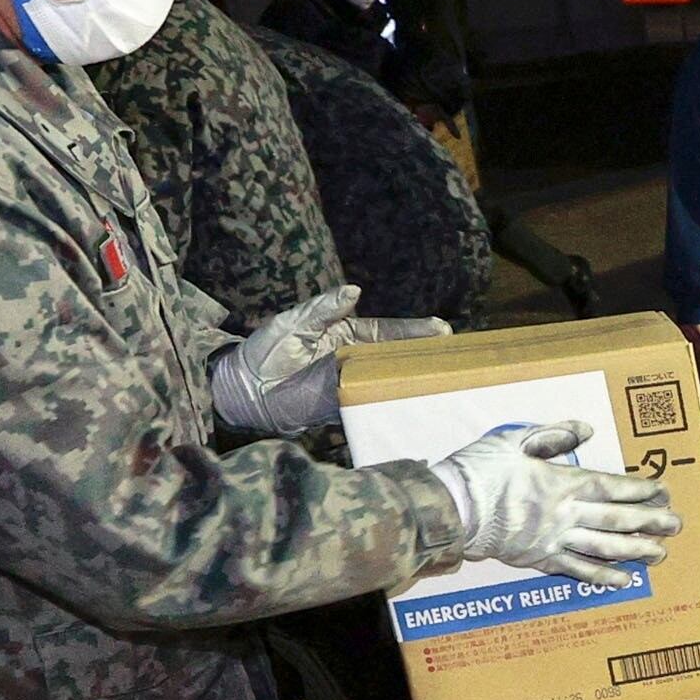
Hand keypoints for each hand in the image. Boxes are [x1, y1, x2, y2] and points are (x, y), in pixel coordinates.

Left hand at [209, 286, 452, 435]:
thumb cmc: (265, 350)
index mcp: (345, 335)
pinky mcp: (342, 408)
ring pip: (388, 381)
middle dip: (423, 353)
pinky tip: (414, 404)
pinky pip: (371, 405)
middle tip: (455, 352)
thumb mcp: (293, 322)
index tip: (440, 329)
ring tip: (445, 377)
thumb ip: (324, 309)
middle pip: (395, 356)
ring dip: (413, 379)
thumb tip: (356, 290)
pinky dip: (391, 404)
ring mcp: (350, 385)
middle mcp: (353, 360)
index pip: (386, 331)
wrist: (244, 390)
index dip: (413, 330)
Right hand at [423, 422, 680, 584]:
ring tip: (660, 553)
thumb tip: (586, 430)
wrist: (451, 507)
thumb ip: (555, 435)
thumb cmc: (481, 470)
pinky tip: (625, 580)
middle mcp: (566, 514)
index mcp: (562, 482)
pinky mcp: (541, 560)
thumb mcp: (517, 440)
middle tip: (676, 525)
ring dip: (636, 550)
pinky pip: (579, 571)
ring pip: (605, 547)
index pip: (612, 486)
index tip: (664, 491)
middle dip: (650, 521)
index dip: (641, 490)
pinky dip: (604, 576)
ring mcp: (555, 540)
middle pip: (617, 519)